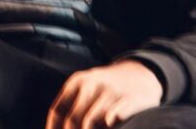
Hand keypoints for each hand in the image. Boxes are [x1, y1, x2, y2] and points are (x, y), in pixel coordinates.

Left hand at [45, 59, 162, 128]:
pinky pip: (117, 115)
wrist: (142, 73)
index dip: (53, 128)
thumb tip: (55, 128)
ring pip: (90, 122)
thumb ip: (70, 106)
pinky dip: (112, 121)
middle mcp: (93, 85)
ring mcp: (113, 92)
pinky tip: (109, 125)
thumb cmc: (108, 88)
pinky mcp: (132, 100)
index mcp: (77, 82)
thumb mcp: (87, 87)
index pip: (58, 110)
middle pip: (73, 119)